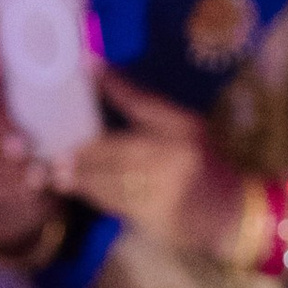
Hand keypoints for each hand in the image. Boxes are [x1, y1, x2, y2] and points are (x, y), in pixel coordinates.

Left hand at [63, 74, 252, 259]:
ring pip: (113, 182)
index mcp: (182, 130)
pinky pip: (116, 205)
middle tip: (56, 152)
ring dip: (82, 179)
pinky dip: (95, 196)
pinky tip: (78, 190)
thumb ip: (147, 108)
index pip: (143, 103)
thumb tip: (104, 75)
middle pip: (119, 151)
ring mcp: (164, 193)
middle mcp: (174, 159)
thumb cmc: (204, 163)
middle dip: (85, 153)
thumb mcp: (185, 128)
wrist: (231, 213)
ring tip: (56, 174)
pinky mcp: (155, 221)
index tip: (87, 66)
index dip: (114, 86)